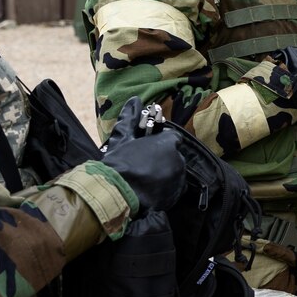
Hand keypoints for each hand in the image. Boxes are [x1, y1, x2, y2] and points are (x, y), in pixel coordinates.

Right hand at [101, 97, 186, 211]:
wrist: (116, 195)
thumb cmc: (119, 164)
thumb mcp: (123, 139)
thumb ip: (131, 119)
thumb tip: (135, 100)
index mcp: (168, 143)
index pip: (173, 138)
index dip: (161, 142)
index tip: (149, 148)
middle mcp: (178, 160)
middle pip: (174, 156)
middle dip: (163, 158)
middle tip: (145, 165)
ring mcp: (179, 179)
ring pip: (175, 172)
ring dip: (165, 173)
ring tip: (145, 178)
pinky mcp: (176, 196)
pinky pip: (175, 189)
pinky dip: (166, 188)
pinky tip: (150, 189)